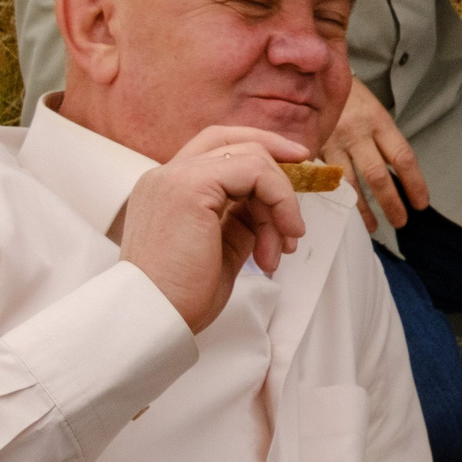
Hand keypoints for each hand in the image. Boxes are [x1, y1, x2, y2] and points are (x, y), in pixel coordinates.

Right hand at [120, 125, 310, 332]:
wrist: (155, 320)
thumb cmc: (181, 297)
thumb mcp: (220, 249)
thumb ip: (241, 219)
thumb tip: (271, 206)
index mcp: (165, 189)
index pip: (214, 148)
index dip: (257, 149)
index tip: (294, 164)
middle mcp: (165, 176)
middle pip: (232, 141)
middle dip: (277, 158)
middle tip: (307, 184)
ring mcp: (174, 177)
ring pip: (251, 158)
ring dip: (280, 202)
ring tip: (282, 247)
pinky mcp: (190, 186)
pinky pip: (254, 173)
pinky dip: (279, 200)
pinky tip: (280, 238)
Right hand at [323, 80, 427, 231]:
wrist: (315, 78)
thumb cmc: (352, 99)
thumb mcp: (375, 113)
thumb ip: (384, 142)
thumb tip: (398, 175)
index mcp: (379, 122)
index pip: (403, 157)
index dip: (414, 183)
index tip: (421, 203)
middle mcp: (357, 133)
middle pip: (377, 175)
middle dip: (391, 202)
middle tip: (401, 221)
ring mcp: (333, 142)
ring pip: (349, 183)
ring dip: (362, 209)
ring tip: (374, 226)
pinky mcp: (312, 148)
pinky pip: (325, 179)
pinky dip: (336, 198)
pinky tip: (341, 212)